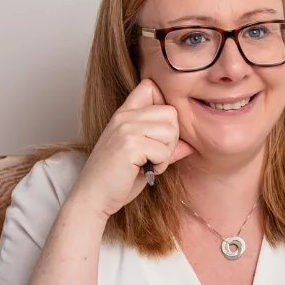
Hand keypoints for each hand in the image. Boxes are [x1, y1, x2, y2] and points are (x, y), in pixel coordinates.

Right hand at [70, 79, 193, 218]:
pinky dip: (160, 166)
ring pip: (171, 132)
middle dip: (171, 138)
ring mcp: (125, 129)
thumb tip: (191, 145)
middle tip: (155, 155)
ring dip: (166, 154)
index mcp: (124, 114)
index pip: (150, 87)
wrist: (93, 197)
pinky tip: (144, 171)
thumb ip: (165, 146)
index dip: (164, 107)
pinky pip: (164, 151)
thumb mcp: (144, 157)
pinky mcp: (129, 145)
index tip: (158, 131)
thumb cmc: (118, 178)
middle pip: (171, 113)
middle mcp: (124, 116)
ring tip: (148, 163)